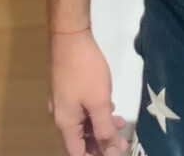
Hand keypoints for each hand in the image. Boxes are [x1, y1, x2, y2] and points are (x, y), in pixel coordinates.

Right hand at [48, 29, 129, 155]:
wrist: (71, 38)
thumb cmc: (86, 71)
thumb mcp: (99, 102)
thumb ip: (104, 129)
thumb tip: (109, 154)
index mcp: (66, 124)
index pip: (76, 153)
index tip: (112, 154)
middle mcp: (61, 116)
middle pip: (80, 139)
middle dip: (101, 142)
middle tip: (122, 141)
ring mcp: (64, 101)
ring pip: (83, 123)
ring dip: (101, 126)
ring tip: (121, 122)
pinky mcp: (69, 88)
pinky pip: (83, 109)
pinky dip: (97, 112)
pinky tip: (110, 106)